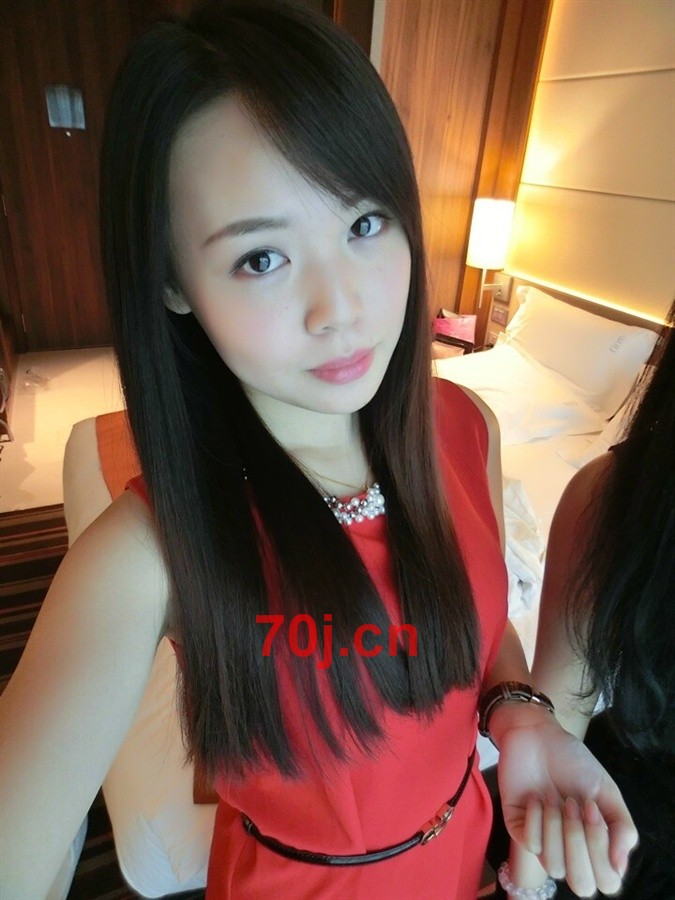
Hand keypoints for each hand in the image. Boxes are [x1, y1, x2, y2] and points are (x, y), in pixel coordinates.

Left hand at [496, 708, 637, 896]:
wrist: (536, 736)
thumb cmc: (573, 761)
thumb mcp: (606, 790)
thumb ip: (622, 827)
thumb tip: (619, 865)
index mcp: (594, 843)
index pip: (606, 879)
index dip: (601, 848)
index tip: (593, 808)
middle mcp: (569, 848)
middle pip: (581, 884)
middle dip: (580, 844)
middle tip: (573, 804)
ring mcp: (543, 841)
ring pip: (555, 866)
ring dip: (556, 827)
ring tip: (554, 797)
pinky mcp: (517, 829)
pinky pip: (531, 844)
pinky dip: (536, 818)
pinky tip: (535, 797)